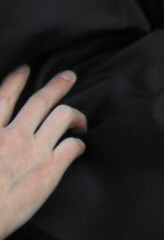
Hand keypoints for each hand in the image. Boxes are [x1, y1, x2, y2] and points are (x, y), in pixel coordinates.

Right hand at [0, 67, 85, 239]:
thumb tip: (0, 127)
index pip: (4, 97)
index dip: (15, 80)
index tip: (24, 70)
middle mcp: (14, 136)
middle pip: (41, 101)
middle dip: (58, 85)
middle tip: (69, 76)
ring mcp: (35, 151)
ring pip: (63, 116)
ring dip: (75, 115)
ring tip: (79, 120)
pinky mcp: (50, 170)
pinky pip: (73, 146)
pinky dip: (78, 143)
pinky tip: (78, 146)